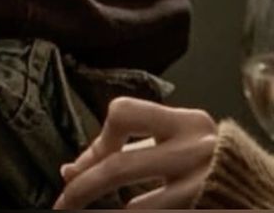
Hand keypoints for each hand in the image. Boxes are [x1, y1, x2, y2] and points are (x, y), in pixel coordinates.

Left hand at [53, 97, 217, 208]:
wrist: (261, 192)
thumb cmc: (208, 165)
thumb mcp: (173, 144)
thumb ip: (130, 148)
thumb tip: (71, 168)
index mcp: (184, 121)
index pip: (121, 113)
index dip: (95, 142)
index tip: (78, 167)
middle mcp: (195, 148)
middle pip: (120, 166)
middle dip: (84, 187)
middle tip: (62, 203)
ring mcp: (202, 183)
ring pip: (138, 206)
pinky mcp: (207, 208)